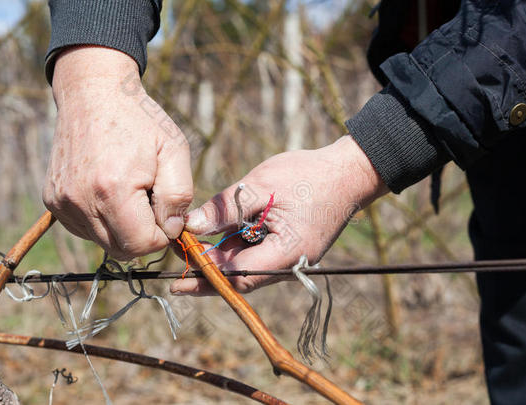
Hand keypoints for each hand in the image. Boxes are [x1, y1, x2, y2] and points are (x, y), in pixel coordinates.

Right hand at [43, 46, 192, 259]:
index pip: (141, 244)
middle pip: (121, 249)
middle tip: (151, 199)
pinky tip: (110, 191)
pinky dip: (104, 220)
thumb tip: (171, 232)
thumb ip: (178, 197)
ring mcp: (61, 203)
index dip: (162, 234)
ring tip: (130, 190)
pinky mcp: (52, 201)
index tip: (166, 209)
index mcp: (112, 189)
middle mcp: (80, 201)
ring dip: (124, 228)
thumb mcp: (174, 150)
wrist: (93, 93)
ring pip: (103, 242)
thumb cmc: (140, 120)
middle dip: (144, 233)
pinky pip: (86, 230)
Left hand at [170, 136, 387, 294]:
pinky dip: (236, 248)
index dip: (207, 277)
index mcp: (287, 253)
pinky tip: (215, 239)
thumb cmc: (309, 175)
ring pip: (247, 267)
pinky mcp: (290, 247)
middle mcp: (290, 264)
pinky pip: (258, 254)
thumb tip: (191, 225)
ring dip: (220, 259)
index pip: (238, 275)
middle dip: (208, 273)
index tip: (179, 279)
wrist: (349, 172)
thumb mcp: (261, 185)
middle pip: (241, 277)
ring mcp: (291, 258)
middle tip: (177, 272)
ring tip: (189, 249)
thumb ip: (225, 208)